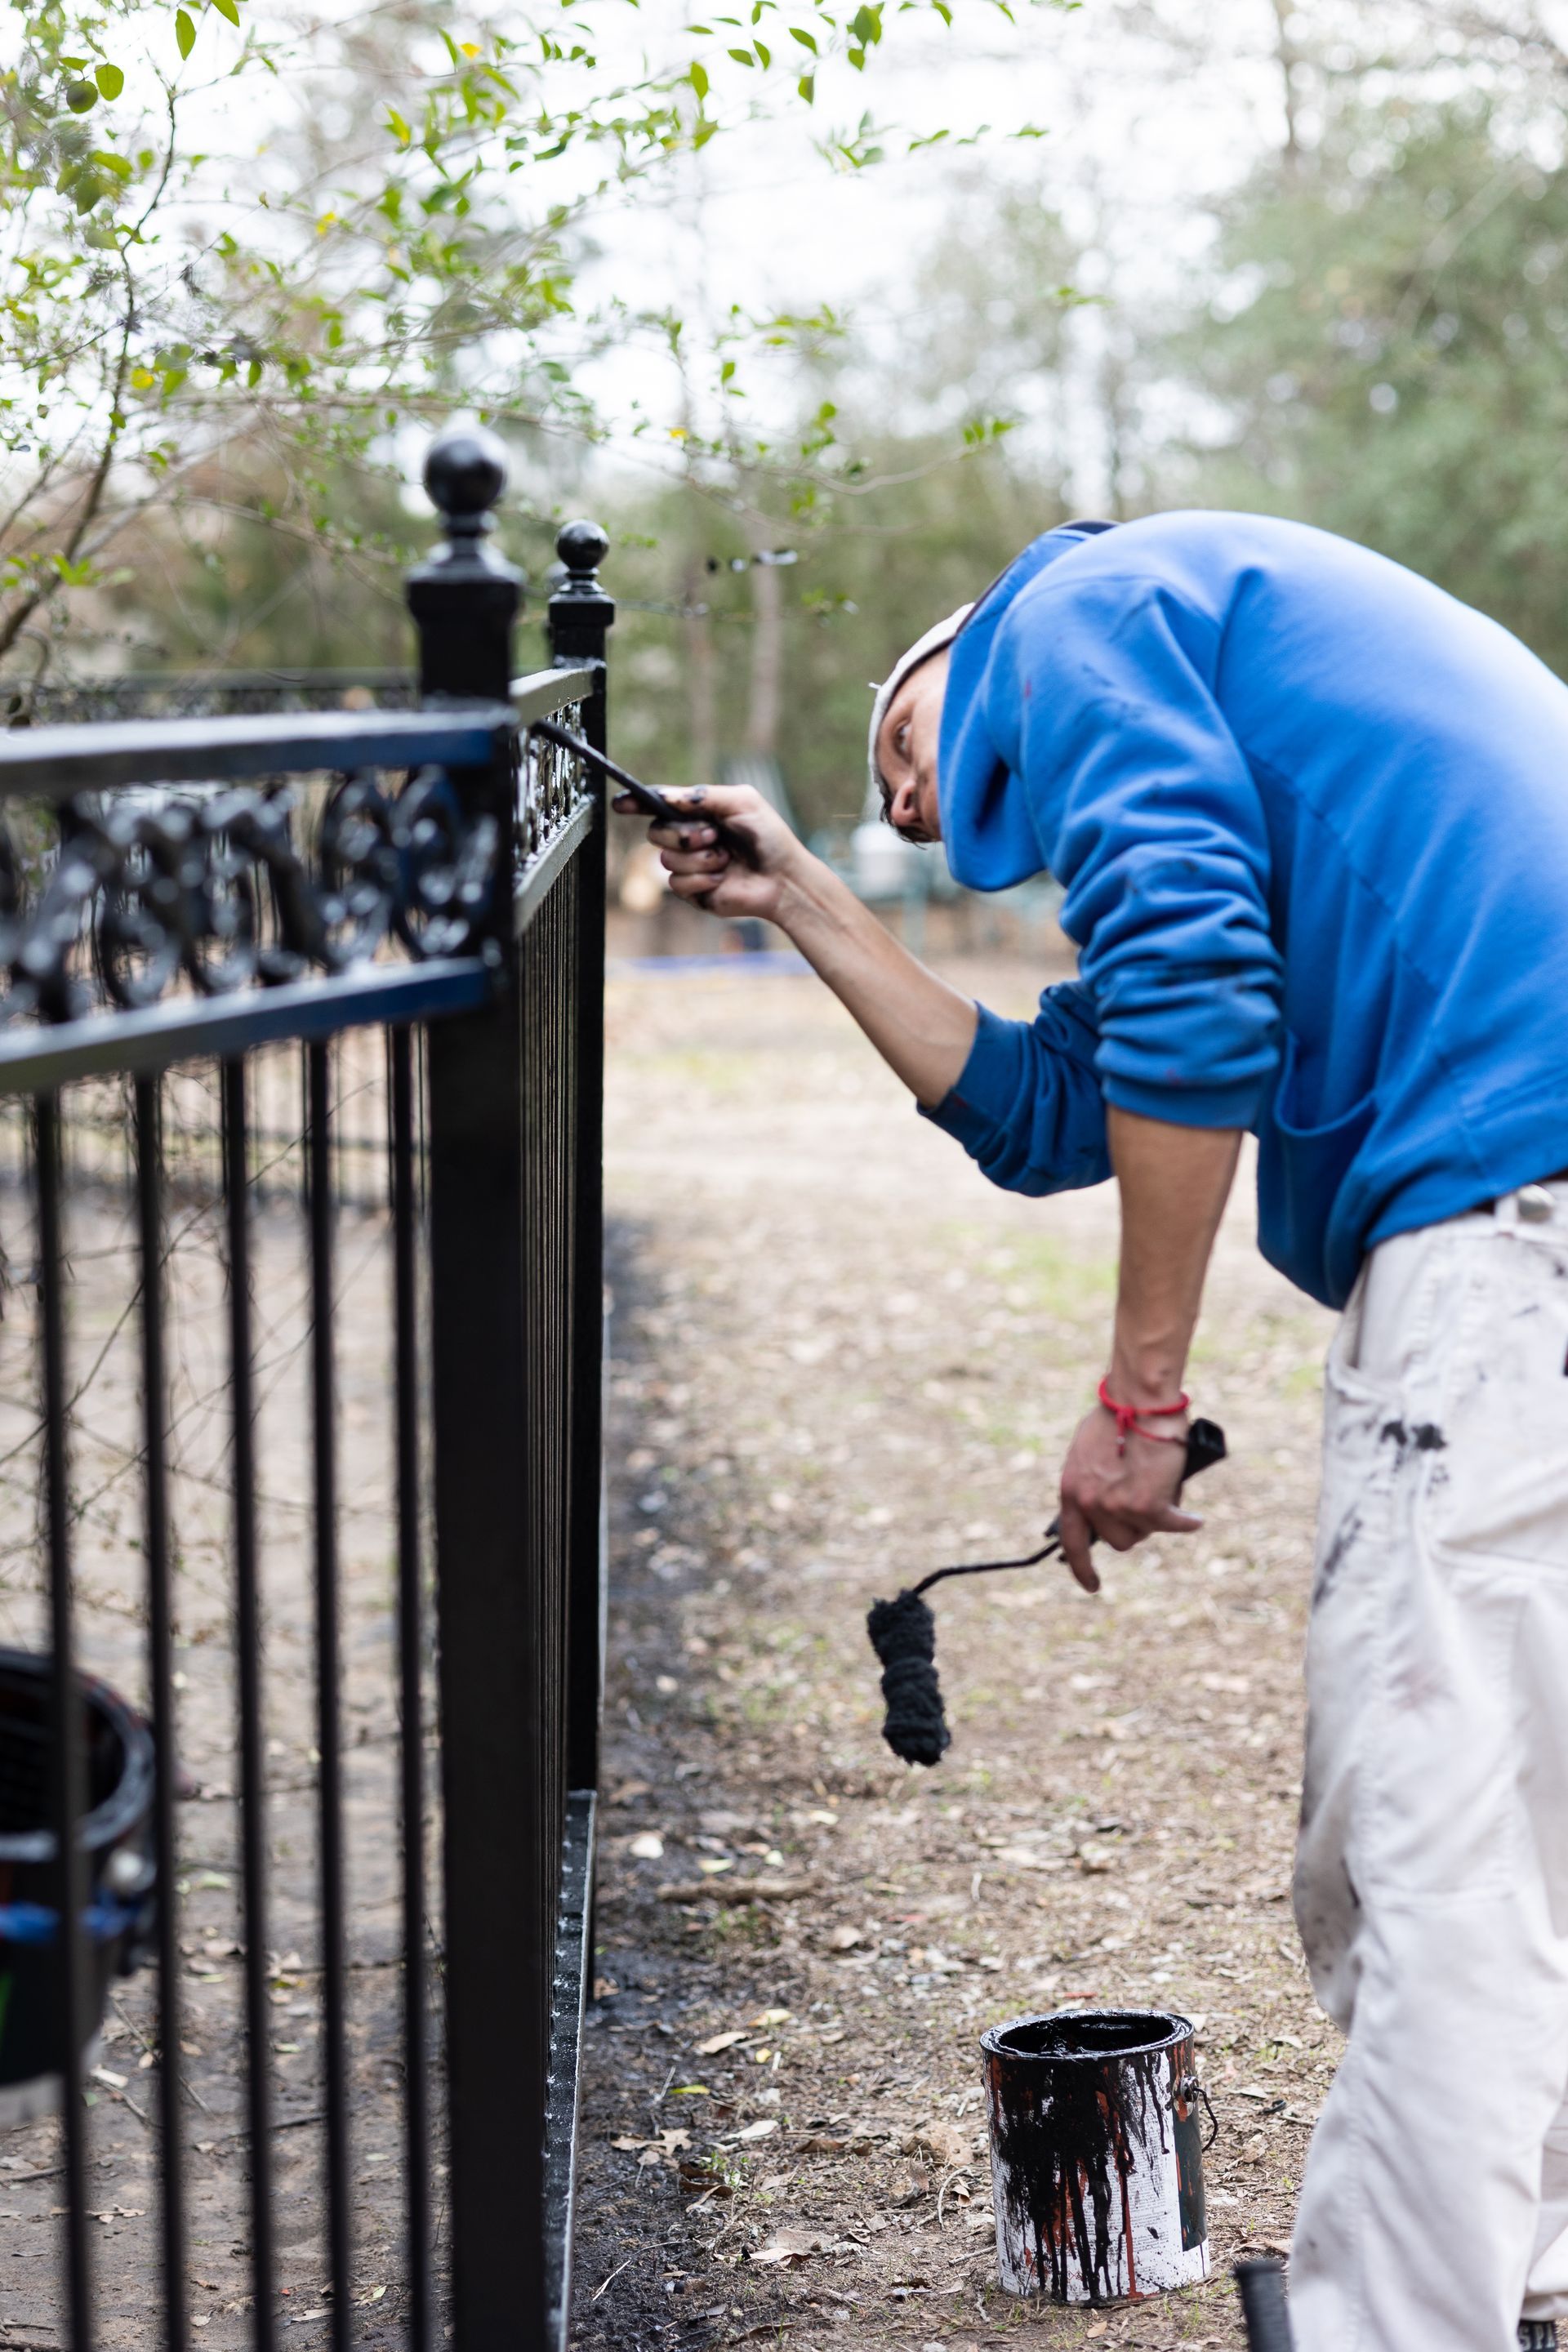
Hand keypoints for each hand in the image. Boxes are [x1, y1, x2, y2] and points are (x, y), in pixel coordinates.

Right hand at [616, 782, 801, 923]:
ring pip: (666, 859)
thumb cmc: (768, 837)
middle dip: (682, 833)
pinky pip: (677, 883)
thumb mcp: (742, 802)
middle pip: (655, 831)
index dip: (635, 803)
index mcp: (697, 813)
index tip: (620, 804)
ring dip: (699, 858)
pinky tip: (723, 879)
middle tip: (712, 836)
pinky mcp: (692, 891)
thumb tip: (665, 795)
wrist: (783, 878)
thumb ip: (703, 795)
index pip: (658, 805)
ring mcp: (689, 865)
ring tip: (726, 859)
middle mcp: (688, 837)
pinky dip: (702, 878)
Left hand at [1056, 1403, 1202, 1593]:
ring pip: (1143, 1534)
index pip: (1072, 1540)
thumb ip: (1094, 1480)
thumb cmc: (1120, 1415)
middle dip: (1133, 1528)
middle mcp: (1090, 1502)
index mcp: (1071, 1489)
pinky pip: (1171, 1524)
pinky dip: (1184, 1521)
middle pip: (1117, 1541)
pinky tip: (1193, 1519)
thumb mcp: (1090, 1450)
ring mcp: (1117, 1506)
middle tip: (1147, 1508)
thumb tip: (1108, 1503)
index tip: (1092, 1584)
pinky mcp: (1147, 1504)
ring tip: (1167, 1502)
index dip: (1081, 1567)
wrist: (1139, 1400)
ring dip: (1155, 1523)